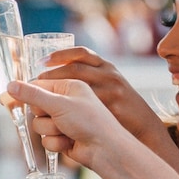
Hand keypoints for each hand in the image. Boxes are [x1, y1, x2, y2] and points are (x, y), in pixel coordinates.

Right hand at [7, 78, 126, 168]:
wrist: (105, 150)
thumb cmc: (89, 121)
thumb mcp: (59, 104)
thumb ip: (33, 95)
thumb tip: (10, 85)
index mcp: (69, 86)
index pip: (38, 86)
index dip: (25, 93)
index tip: (7, 98)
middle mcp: (66, 102)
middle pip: (36, 108)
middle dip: (44, 116)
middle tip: (57, 117)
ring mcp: (65, 121)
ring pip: (39, 125)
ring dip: (50, 131)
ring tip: (67, 131)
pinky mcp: (63, 137)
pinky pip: (46, 139)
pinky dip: (56, 143)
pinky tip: (70, 143)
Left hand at [40, 47, 159, 141]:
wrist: (141, 125)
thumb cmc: (118, 104)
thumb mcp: (106, 83)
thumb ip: (85, 77)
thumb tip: (51, 76)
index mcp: (106, 67)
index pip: (81, 53)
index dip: (60, 55)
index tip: (42, 61)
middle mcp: (109, 76)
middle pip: (75, 70)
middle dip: (53, 76)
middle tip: (37, 84)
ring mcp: (112, 92)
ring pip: (78, 90)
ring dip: (57, 96)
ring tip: (44, 103)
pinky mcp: (113, 110)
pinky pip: (85, 110)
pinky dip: (69, 114)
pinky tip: (59, 121)